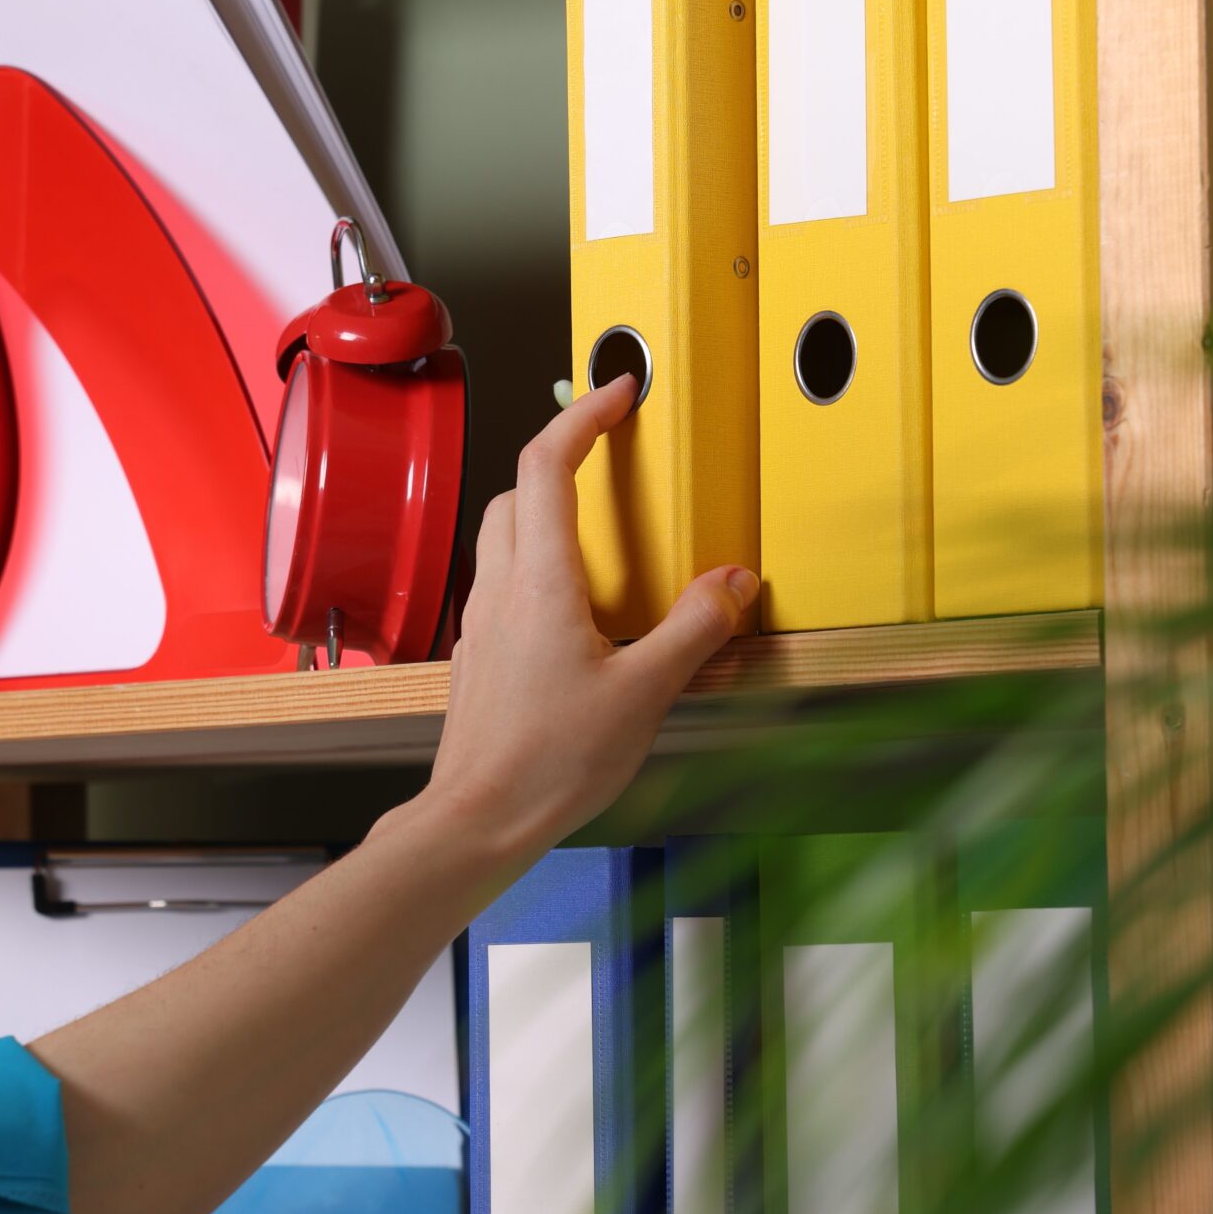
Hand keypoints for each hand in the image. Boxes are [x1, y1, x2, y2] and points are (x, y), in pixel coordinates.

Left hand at [422, 376, 756, 861]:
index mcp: (541, 581)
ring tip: (601, 532)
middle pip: (517, 491)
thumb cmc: (550, 763)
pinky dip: (536, 568)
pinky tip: (575, 610)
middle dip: (562, 459)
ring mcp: (483, 623)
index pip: (548, 464)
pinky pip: (504, 586)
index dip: (583, 415)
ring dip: (544, 512)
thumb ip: (694, 629)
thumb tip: (734, 582)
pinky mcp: (479, 658)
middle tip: (609, 453)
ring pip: (502, 536)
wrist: (478, 821)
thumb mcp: (645, 693)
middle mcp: (502, 590)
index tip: (617, 392)